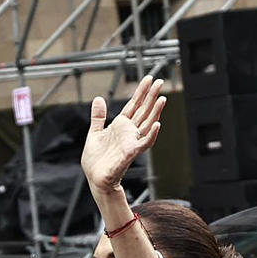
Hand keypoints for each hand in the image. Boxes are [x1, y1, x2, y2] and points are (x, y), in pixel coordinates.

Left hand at [81, 75, 165, 195]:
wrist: (95, 178)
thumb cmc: (96, 160)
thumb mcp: (94, 133)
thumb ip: (98, 117)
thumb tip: (98, 98)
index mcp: (120, 126)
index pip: (133, 105)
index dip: (141, 92)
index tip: (149, 79)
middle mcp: (129, 132)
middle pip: (143, 110)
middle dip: (151, 96)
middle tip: (160, 81)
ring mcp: (131, 142)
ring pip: (147, 123)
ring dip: (155, 112)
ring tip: (162, 98)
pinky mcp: (130, 153)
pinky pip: (144, 143)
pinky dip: (151, 134)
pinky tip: (157, 124)